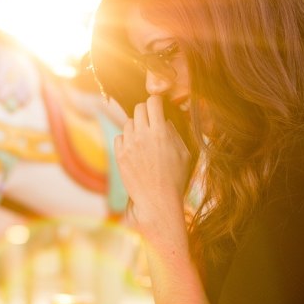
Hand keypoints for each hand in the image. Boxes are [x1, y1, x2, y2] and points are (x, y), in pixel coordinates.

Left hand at [115, 95, 191, 244]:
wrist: (157, 201)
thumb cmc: (175, 178)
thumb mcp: (184, 154)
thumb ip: (174, 133)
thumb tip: (165, 120)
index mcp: (160, 132)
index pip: (153, 101)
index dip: (156, 102)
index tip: (159, 106)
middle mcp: (142, 135)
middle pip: (138, 108)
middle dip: (146, 111)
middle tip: (151, 121)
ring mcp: (128, 145)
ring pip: (127, 122)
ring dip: (135, 126)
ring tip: (144, 138)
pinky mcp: (119, 156)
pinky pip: (119, 137)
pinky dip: (126, 139)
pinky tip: (135, 149)